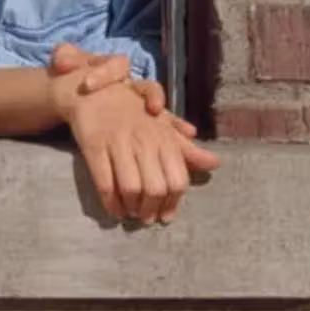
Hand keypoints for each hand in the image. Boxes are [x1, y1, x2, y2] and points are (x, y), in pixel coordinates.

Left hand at [47, 43, 192, 136]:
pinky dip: (181, 143)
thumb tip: (61, 57)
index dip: (105, 73)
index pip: (115, 64)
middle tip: (154, 108)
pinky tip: (198, 150)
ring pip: (163, 114)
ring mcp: (143, 108)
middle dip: (153, 98)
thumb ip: (65, 56)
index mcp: (114, 68)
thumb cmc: (78, 76)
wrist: (80, 92)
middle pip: (149, 90)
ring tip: (187, 131)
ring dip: (174, 122)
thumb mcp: (68, 64)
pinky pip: (167, 135)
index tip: (87, 84)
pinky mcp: (149, 128)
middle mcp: (134, 88)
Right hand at [62, 83, 220, 223]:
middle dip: (151, 209)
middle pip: (156, 187)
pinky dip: (110, 202)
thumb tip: (215, 164)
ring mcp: (118, 142)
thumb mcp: (163, 124)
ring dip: (132, 208)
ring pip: (131, 187)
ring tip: (131, 214)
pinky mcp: (94, 145)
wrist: (94, 93)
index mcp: (164, 136)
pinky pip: (104, 181)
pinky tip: (113, 209)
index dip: (173, 202)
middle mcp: (144, 139)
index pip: (178, 179)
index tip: (165, 214)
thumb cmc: (133, 110)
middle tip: (146, 218)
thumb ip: (186, 147)